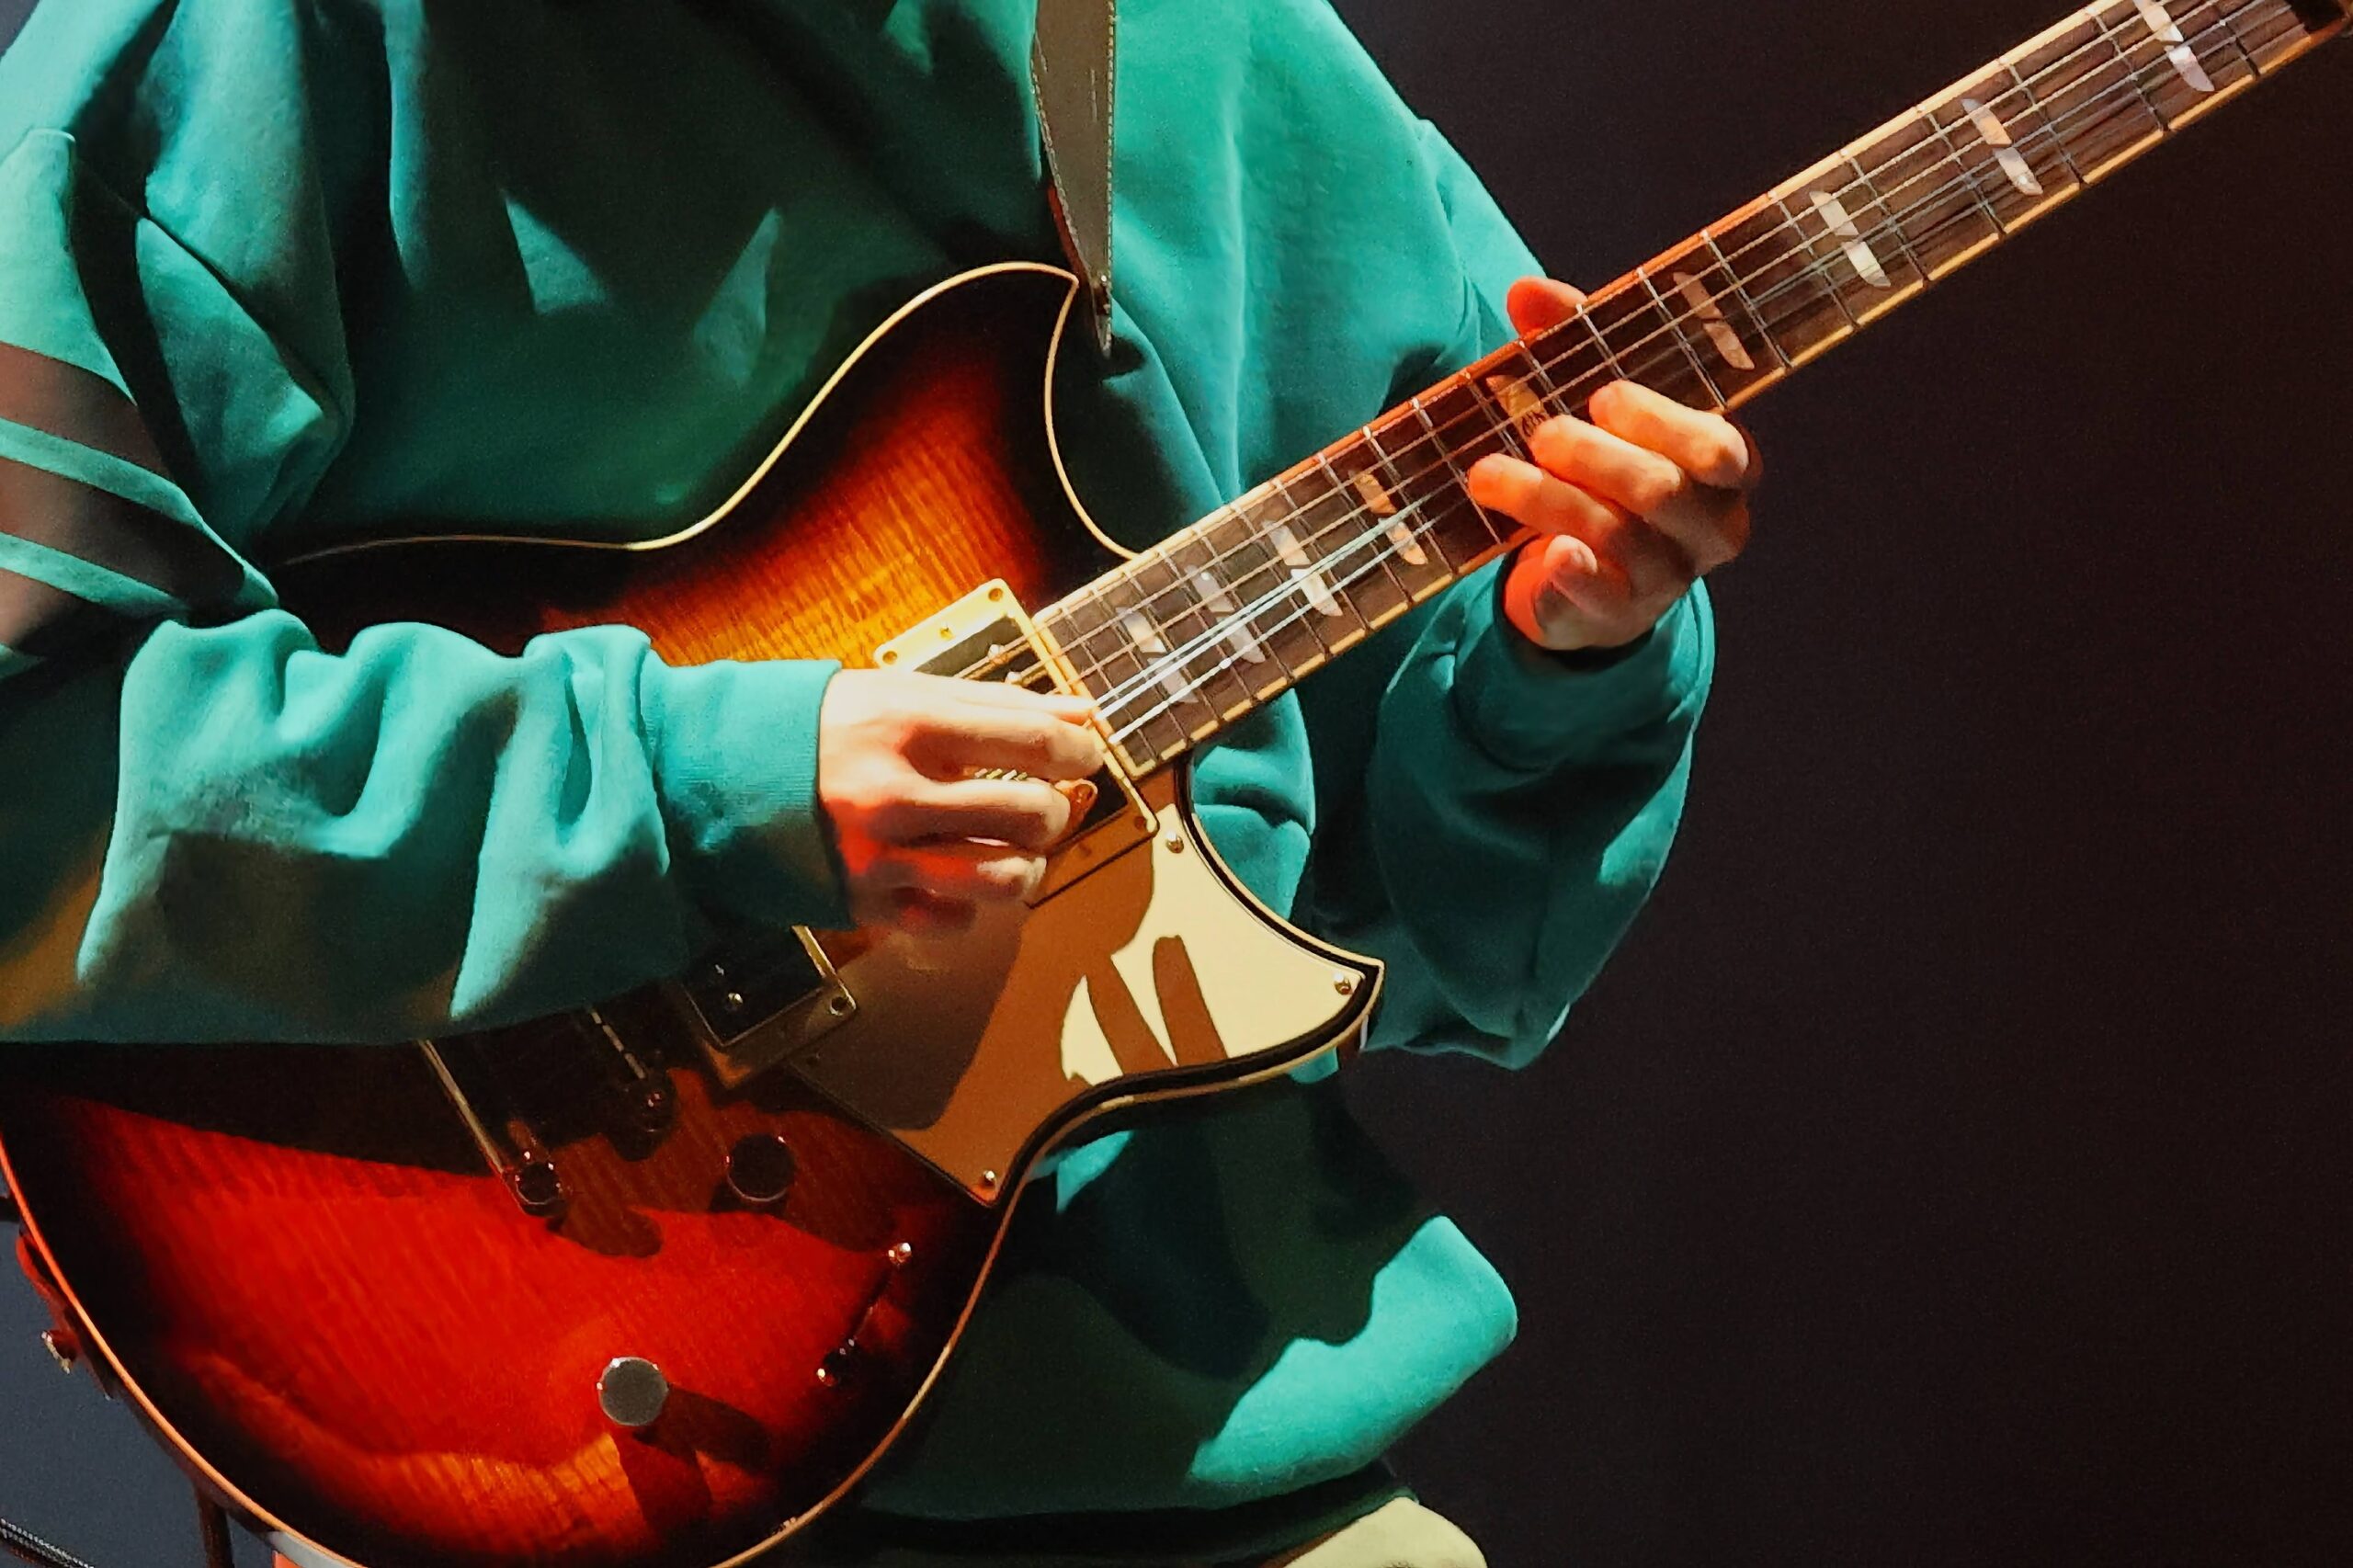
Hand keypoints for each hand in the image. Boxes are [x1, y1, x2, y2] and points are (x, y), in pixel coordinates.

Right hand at [818, 670, 1104, 935]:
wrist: (710, 780)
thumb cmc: (811, 729)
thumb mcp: (897, 693)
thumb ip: (991, 704)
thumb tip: (1079, 714)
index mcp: (905, 724)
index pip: (1030, 738)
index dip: (1077, 748)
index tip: (1085, 752)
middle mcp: (895, 793)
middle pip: (1028, 811)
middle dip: (1056, 808)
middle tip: (1047, 801)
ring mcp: (880, 855)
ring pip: (1003, 877)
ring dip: (1028, 864)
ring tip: (1017, 847)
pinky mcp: (865, 902)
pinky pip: (954, 920)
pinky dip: (972, 904)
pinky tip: (961, 877)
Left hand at [1468, 278, 1761, 652]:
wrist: (1580, 577)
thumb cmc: (1599, 470)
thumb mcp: (1593, 406)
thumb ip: (1571, 343)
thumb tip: (1525, 291)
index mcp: (1724, 468)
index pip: (1721, 447)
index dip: (1662, 421)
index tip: (1602, 395)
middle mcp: (1710, 525)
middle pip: (1665, 490)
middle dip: (1596, 457)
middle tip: (1541, 433)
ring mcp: (1668, 577)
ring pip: (1620, 533)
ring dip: (1548, 498)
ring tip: (1489, 473)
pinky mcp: (1619, 614)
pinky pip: (1603, 593)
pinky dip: (1576, 568)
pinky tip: (1550, 552)